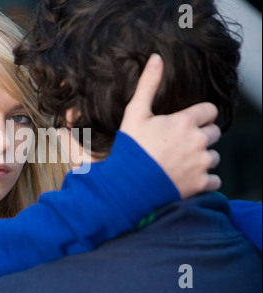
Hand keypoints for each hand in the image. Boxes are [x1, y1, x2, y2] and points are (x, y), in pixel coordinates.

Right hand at [119, 54, 221, 198]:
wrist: (127, 185)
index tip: (185, 123)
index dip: (198, 116)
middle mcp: (198, 141)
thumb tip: (156, 57)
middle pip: (214, 133)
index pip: (210, 111)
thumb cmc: (130, 148)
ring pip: (214, 156)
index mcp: (186, 122)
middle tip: (180, 144)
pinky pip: (215, 179)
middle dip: (201, 136)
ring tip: (180, 162)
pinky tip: (185, 177)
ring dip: (202, 158)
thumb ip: (148, 85)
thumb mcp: (135, 113)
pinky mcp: (202, 184)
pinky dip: (204, 179)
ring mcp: (202, 163)